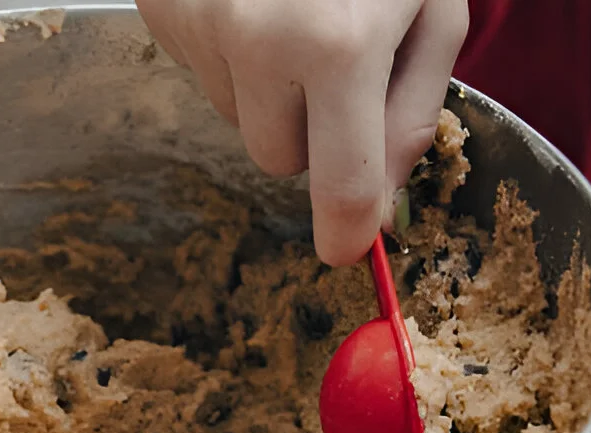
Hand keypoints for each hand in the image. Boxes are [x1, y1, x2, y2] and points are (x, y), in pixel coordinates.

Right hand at [136, 0, 468, 265]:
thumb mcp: (431, 8)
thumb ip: (413, 108)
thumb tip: (381, 198)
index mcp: (337, 48)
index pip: (340, 184)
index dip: (346, 229)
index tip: (344, 249)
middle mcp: (256, 46)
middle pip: (276, 160)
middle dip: (309, 132)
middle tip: (332, 64)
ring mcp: (196, 27)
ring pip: (235, 118)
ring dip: (267, 89)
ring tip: (290, 14)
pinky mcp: (159, 10)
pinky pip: (200, 73)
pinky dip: (229, 53)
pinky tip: (250, 0)